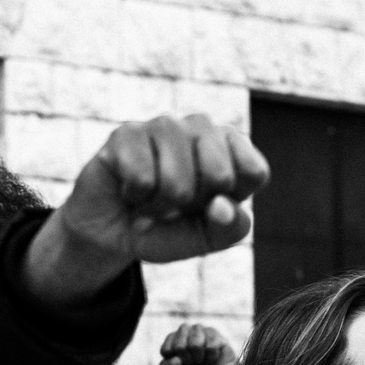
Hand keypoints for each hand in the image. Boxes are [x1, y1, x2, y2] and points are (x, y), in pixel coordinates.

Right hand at [23, 115, 269, 309]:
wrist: (111, 233)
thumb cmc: (165, 228)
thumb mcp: (204, 238)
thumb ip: (228, 228)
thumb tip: (222, 206)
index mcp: (230, 148)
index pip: (254, 172)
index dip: (231, 202)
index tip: (211, 208)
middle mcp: (201, 128)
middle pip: (220, 175)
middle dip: (194, 206)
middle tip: (176, 204)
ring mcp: (164, 126)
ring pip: (177, 181)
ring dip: (160, 206)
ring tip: (150, 200)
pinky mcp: (127, 132)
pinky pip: (141, 178)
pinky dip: (135, 198)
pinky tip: (129, 190)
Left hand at [160, 323, 237, 364]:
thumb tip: (176, 359)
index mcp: (171, 341)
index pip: (166, 350)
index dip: (174, 363)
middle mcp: (185, 332)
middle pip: (179, 346)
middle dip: (187, 360)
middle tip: (193, 362)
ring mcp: (201, 331)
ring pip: (195, 344)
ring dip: (199, 358)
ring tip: (203, 359)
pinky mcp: (215, 334)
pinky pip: (211, 346)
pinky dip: (212, 357)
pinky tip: (213, 357)